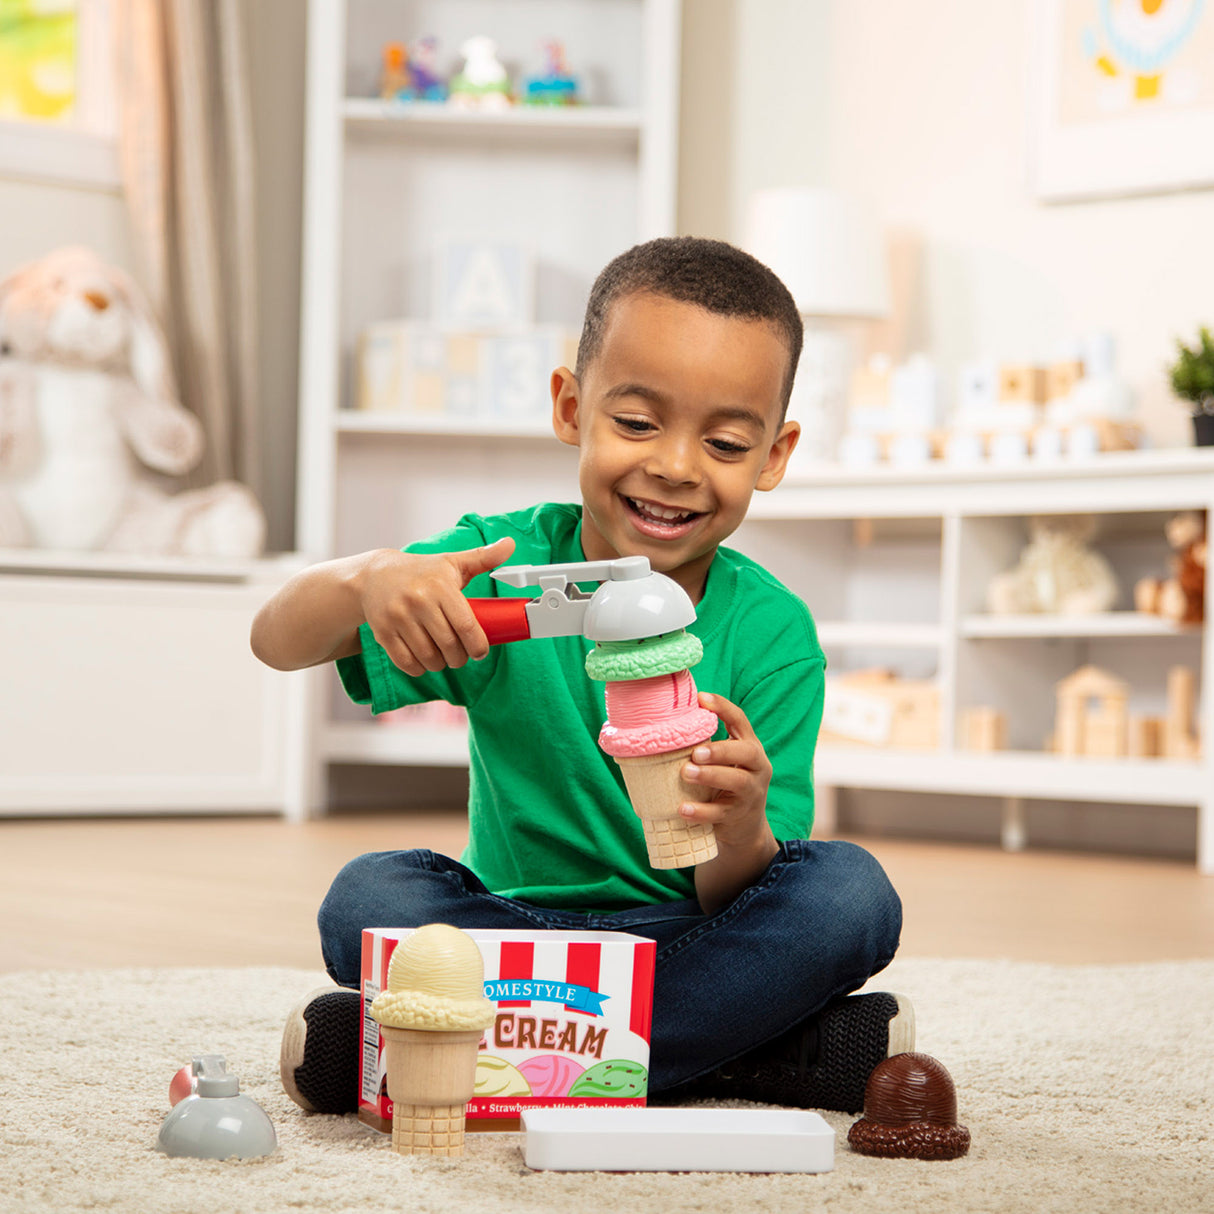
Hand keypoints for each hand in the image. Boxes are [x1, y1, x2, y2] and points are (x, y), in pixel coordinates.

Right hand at [360, 536, 515, 675]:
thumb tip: (511, 544)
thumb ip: (483, 557)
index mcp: (440, 586)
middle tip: (461, 656)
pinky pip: (405, 662)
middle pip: (449, 645)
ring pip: (428, 657)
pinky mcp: (383, 632)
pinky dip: (419, 668)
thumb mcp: (451, 562)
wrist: (375, 575)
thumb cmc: (421, 571)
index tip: (480, 652)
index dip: (478, 646)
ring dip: (440, 665)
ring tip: (444, 658)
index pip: (466, 625)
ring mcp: (398, 618)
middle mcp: (418, 601)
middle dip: (460, 658)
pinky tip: (424, 662)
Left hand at [679, 692, 773, 848]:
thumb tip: (667, 721)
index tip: (701, 698)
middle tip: (695, 752)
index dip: (723, 707)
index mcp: (750, 747)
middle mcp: (756, 767)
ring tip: (686, 773)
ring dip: (710, 776)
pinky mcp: (739, 815)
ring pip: (737, 781)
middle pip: (746, 752)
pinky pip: (721, 813)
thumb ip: (706, 743)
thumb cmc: (725, 784)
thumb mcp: (724, 761)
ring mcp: (751, 792)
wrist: (745, 827)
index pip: (740, 721)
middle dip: (720, 750)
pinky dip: (701, 812)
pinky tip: (682, 808)